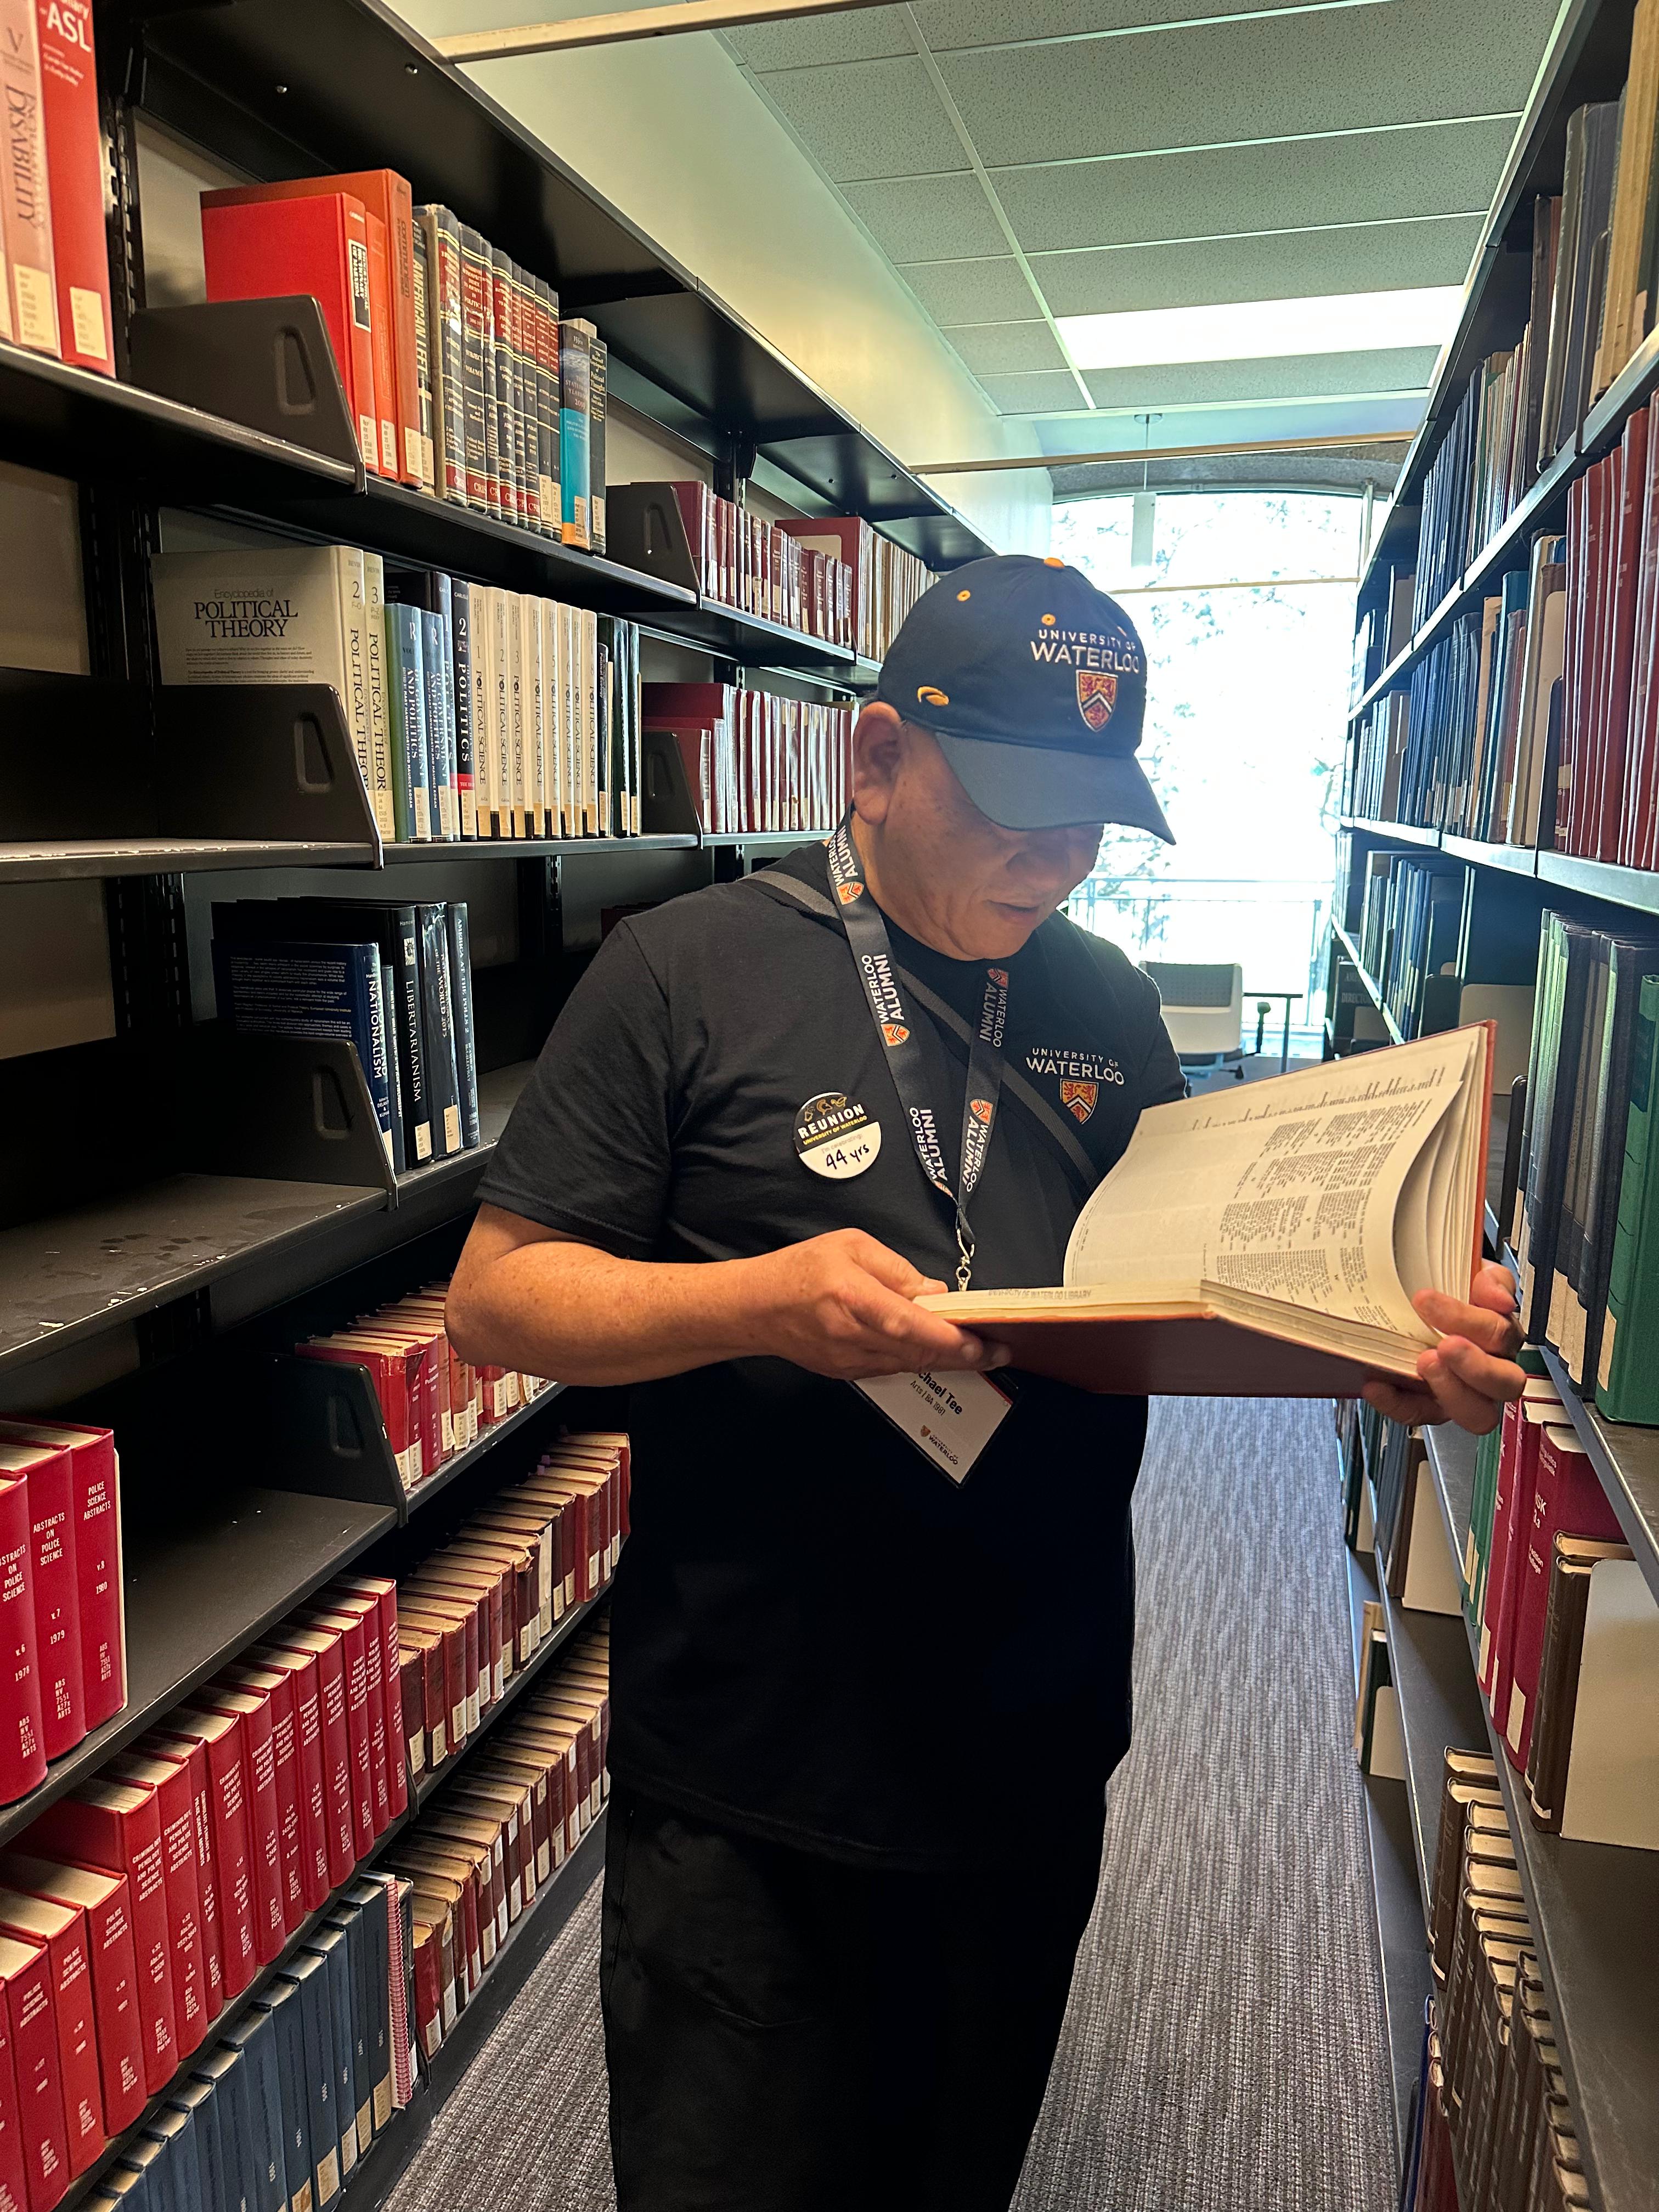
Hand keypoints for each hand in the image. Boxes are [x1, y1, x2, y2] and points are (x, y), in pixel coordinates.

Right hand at [735, 1228, 1011, 1381]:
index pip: (914, 1327)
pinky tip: (935, 1350)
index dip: (953, 1340)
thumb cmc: (800, 1270)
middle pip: (920, 1353)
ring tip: (977, 1351)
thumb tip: (934, 1292)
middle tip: (999, 1351)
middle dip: (964, 1355)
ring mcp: (850, 1360)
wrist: (754, 1309)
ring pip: (910, 1364)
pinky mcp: (847, 1372)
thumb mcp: (851, 1246)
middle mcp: (854, 1336)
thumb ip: (897, 1268)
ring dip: (945, 1359)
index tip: (985, 1343)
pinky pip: (893, 1367)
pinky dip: (918, 1359)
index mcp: (855, 1298)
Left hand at [1360, 1261, 1525, 1435]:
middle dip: (1476, 1366)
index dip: (1470, 1319)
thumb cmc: (1442, 1293)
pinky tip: (1377, 1385)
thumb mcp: (1465, 1272)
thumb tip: (1499, 1297)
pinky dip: (1397, 1403)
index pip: (1500, 1333)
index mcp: (1500, 1335)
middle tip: (1444, 1346)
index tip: (1428, 1301)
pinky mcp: (1430, 1407)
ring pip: (1477, 1413)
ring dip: (1449, 1390)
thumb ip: (1488, 1279)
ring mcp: (1461, 1392)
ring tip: (1421, 1364)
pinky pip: (1419, 1414)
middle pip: (1505, 1383)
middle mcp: (1488, 1369)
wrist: (1405, 1306)